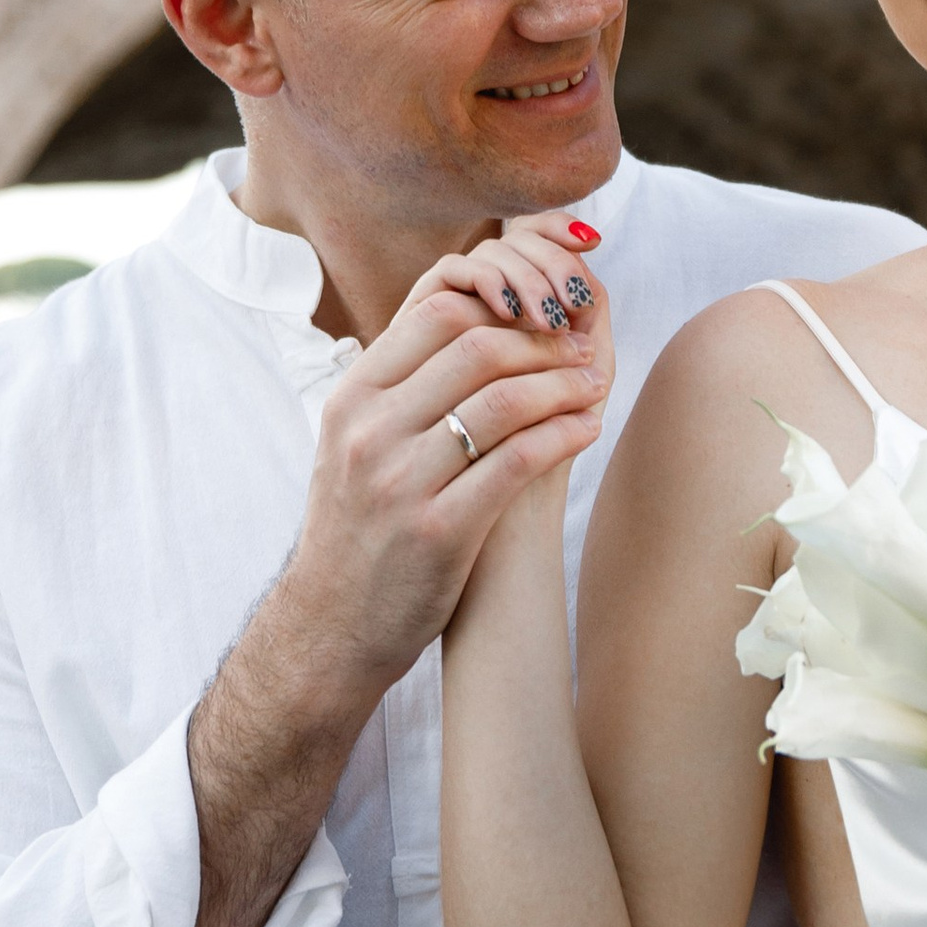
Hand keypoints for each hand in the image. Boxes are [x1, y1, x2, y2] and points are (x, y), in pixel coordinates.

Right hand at [277, 219, 611, 702]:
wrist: (332, 624)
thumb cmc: (358, 524)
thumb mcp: (355, 439)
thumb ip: (400, 380)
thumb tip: (463, 311)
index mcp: (352, 397)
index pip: (435, 310)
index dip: (500, 302)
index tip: (540, 314)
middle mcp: (370, 430)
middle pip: (476, 347)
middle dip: (541, 340)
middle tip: (580, 347)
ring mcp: (401, 480)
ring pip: (504, 400)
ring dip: (563, 385)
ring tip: (594, 385)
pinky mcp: (440, 530)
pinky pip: (517, 462)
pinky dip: (563, 436)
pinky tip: (586, 429)